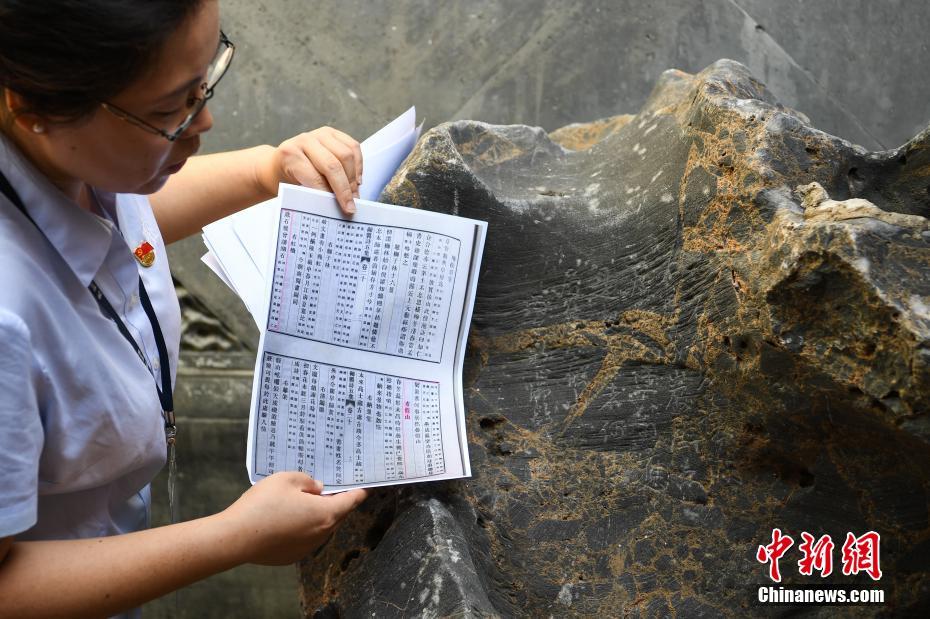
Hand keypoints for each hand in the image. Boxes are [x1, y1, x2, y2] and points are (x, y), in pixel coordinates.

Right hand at [219, 472, 367, 565]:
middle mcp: (321, 534)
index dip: (360, 490)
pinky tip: (287, 517)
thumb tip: (317, 488)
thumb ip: (307, 481)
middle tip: (331, 487)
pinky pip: (305, 537)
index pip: (352, 501)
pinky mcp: (291, 555)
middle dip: (337, 501)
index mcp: (326, 514)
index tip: (367, 485)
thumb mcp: (287, 479)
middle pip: (337, 515)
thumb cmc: (263, 505)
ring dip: (318, 514)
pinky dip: (302, 527)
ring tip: (305, 500)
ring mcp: (306, 547)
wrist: (236, 538)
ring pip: (320, 527)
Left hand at [258, 127, 362, 214]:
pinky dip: (359, 165)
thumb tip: (336, 207)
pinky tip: (357, 181)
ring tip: (355, 195)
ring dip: (353, 179)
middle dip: (345, 188)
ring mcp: (320, 134)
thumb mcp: (293, 188)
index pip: (315, 178)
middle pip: (333, 165)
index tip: (343, 209)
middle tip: (352, 205)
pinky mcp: (333, 132)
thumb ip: (312, 194)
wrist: (282, 161)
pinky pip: (354, 147)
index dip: (331, 194)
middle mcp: (305, 140)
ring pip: (347, 155)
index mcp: (290, 155)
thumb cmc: (289, 178)